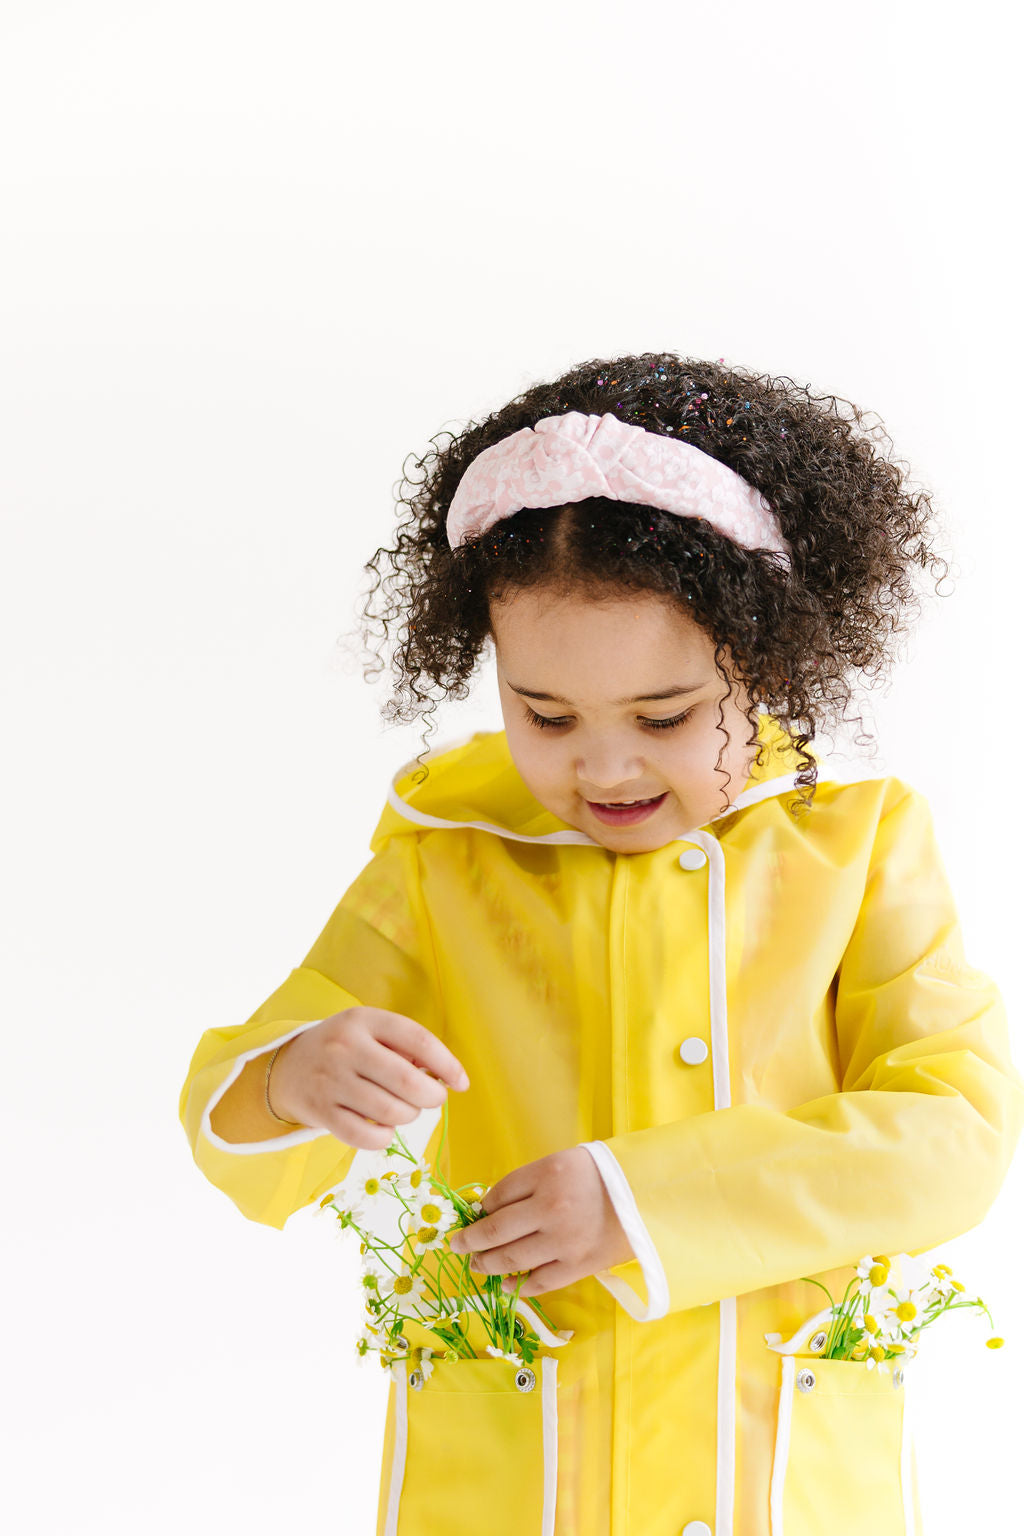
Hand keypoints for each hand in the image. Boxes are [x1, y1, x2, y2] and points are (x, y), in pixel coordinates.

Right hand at [268, 1007, 469, 1149]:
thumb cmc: (345, 1048)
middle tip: (432, 1098)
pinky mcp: (321, 1112)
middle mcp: (345, 1047)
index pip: (419, 1040)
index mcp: (365, 1020)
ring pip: (391, 1112)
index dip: (448, 1064)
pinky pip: (367, 1136)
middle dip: (431, 1097)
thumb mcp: (371, 1031)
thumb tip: (447, 1076)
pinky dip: (384, 1137)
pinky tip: (384, 1127)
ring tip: (403, 1109)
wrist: (288, 1067)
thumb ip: (407, 1047)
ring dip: (408, 1116)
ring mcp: (331, 1081)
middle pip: (407, 1082)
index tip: (461, 1082)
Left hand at [447, 1146, 635, 1297]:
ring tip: (476, 1266)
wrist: (647, 1198)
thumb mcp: (560, 1164)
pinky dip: (518, 1286)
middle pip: (496, 1231)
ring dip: (487, 1265)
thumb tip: (489, 1208)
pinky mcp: (577, 1267)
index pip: (498, 1195)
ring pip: (511, 1260)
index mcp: (547, 1175)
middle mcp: (551, 1208)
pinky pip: (539, 1282)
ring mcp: (563, 1241)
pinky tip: (506, 1285)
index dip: (481, 1208)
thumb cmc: (600, 1177)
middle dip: (470, 1241)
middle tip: (455, 1246)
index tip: (474, 1216)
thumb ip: (526, 1183)